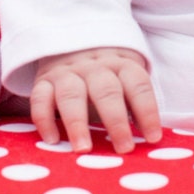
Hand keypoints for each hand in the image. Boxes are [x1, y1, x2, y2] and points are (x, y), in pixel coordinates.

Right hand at [30, 47, 161, 152]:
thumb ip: (134, 105)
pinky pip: (40, 98)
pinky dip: (44, 119)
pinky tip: (52, 141)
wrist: (74, 44)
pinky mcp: (43, 80)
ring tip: (83, 149)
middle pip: (106, 90)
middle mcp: (95, 66)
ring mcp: (67, 72)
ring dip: (77, 123)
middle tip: (123, 148)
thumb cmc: (108, 75)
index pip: (138, 85)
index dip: (148, 112)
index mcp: (122, 65)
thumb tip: (148, 141)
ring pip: (72, 94)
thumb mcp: (126, 80)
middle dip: (116, 121)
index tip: (152, 139)